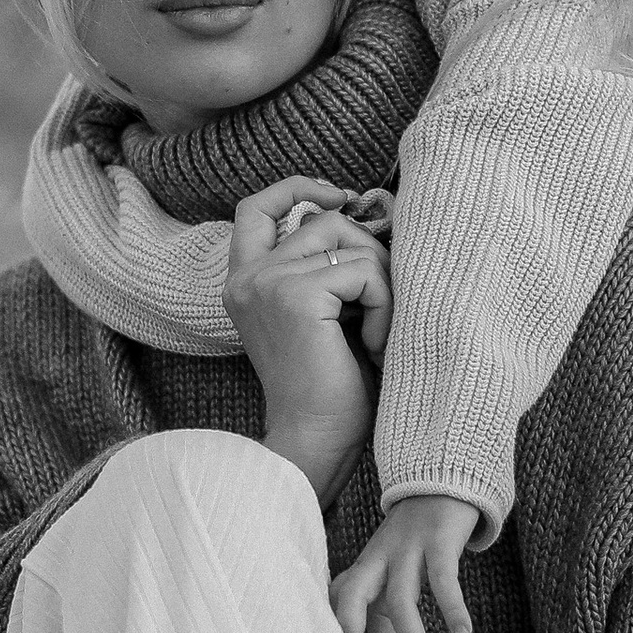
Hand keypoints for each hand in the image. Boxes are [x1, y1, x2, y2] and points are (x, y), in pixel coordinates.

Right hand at [221, 180, 391, 506]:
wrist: (318, 443)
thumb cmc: (333, 388)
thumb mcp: (327, 313)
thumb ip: (330, 265)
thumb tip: (374, 207)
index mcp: (245, 281)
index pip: (256, 207)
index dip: (298, 188)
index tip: (343, 196)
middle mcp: (248, 277)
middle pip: (324, 219)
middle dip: (369, 249)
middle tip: (383, 303)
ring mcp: (267, 283)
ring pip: (350, 241)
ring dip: (382, 282)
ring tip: (377, 332)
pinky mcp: (295, 296)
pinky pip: (366, 272)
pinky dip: (386, 306)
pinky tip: (373, 348)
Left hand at [333, 493, 479, 632]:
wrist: (448, 479)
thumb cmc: (418, 535)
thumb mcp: (397, 572)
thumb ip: (383, 614)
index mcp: (368, 563)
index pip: (342, 597)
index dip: (340, 630)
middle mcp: (381, 555)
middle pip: (355, 593)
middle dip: (353, 632)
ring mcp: (410, 546)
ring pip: (402, 597)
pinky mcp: (441, 539)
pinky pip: (444, 579)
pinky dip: (452, 607)